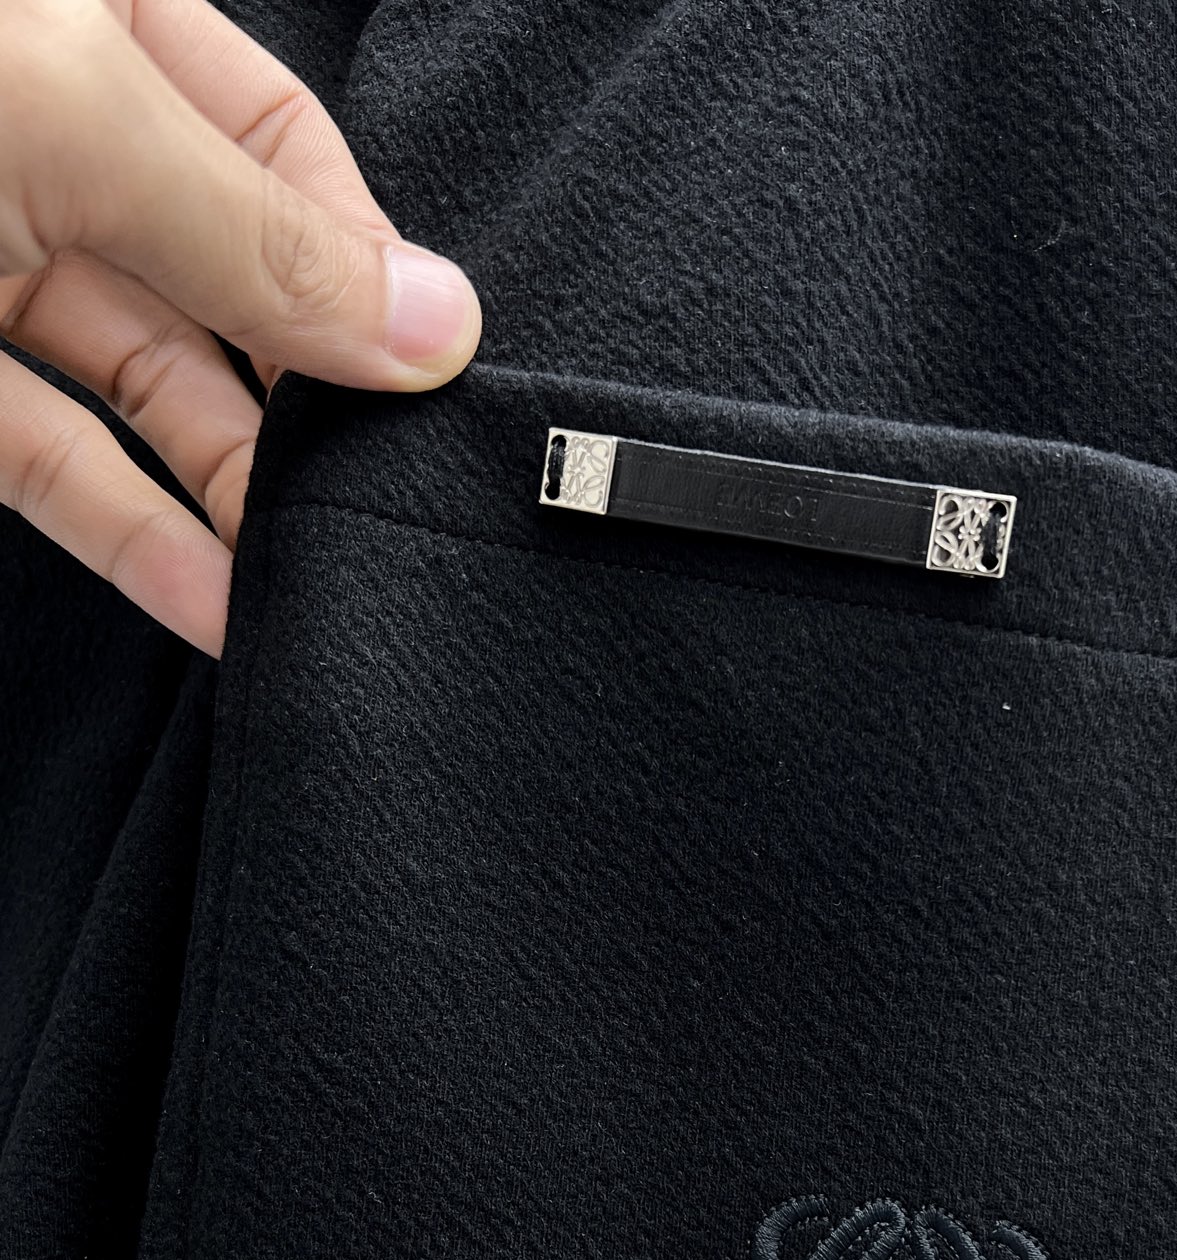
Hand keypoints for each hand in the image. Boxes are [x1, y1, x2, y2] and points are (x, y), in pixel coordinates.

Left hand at [0, 0, 482, 655]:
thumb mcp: (77, 120)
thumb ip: (257, 236)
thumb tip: (437, 325)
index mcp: (104, 19)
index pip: (281, 140)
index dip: (359, 260)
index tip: (427, 376)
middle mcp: (58, 138)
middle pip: (230, 282)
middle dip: (306, 399)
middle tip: (378, 492)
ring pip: (149, 387)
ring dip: (235, 492)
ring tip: (313, 574)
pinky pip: (57, 461)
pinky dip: (134, 539)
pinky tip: (214, 602)